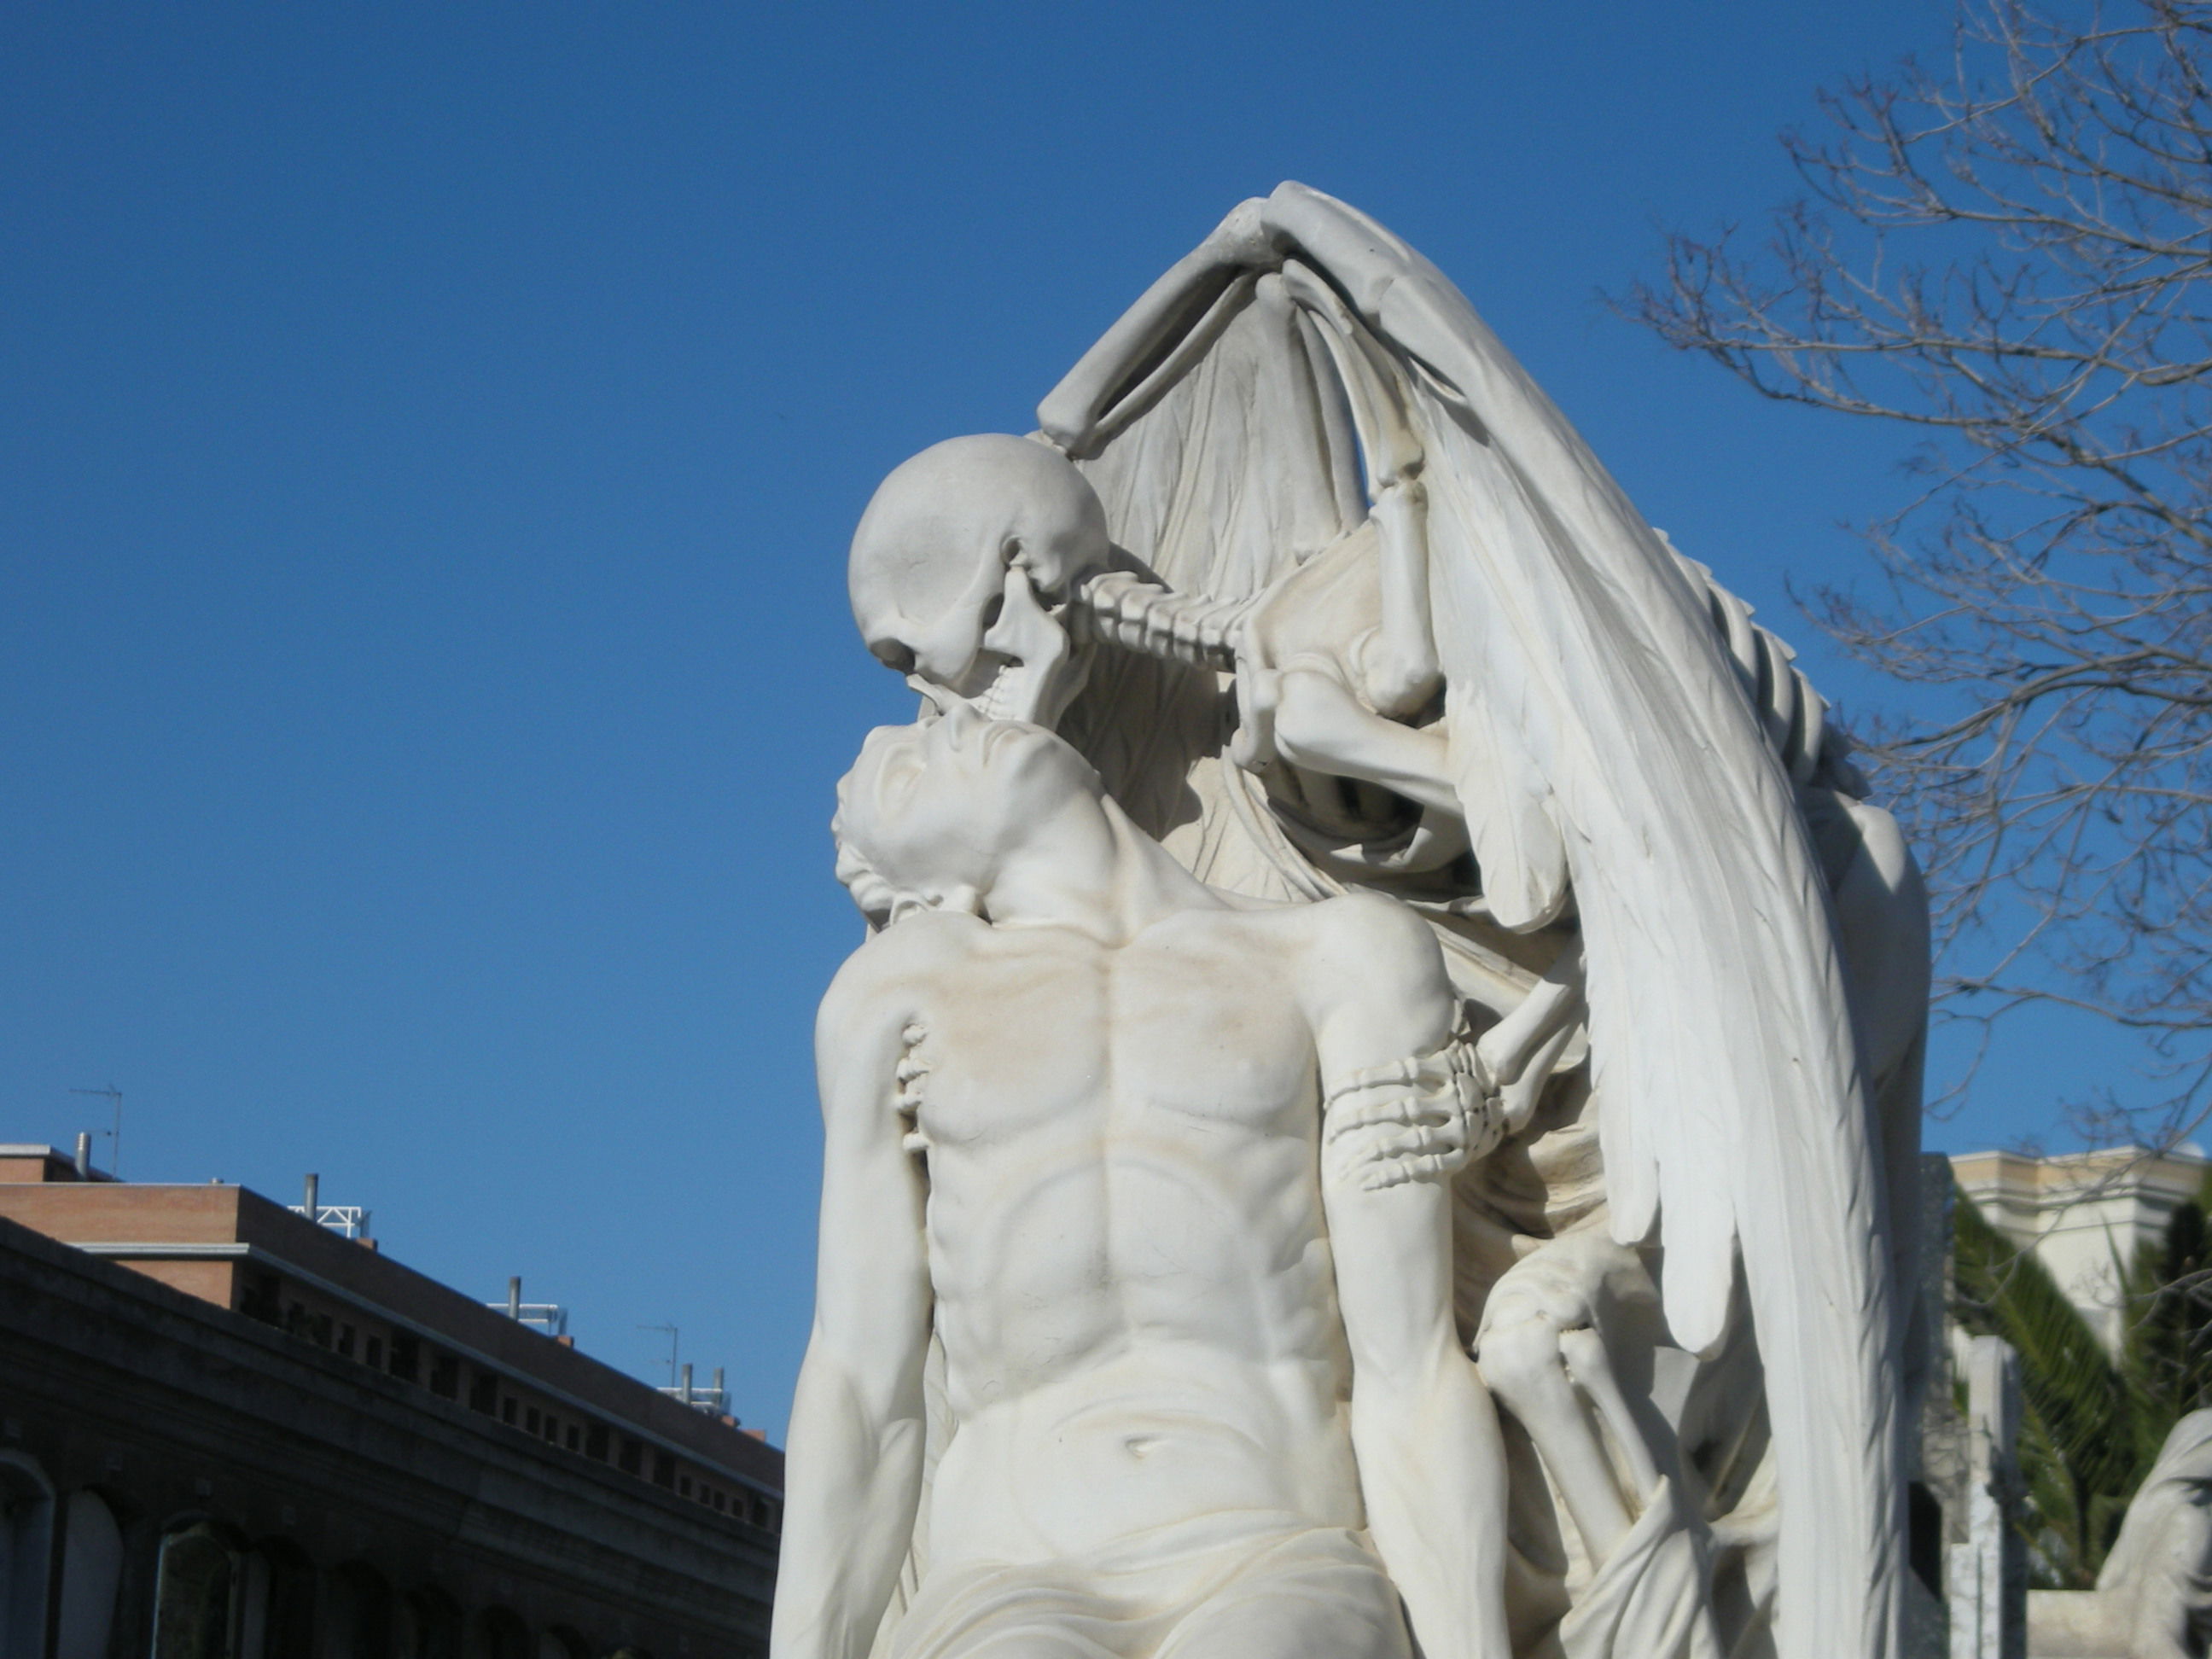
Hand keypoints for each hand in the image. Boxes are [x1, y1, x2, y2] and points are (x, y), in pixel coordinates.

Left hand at [1323, 1038, 1501, 1191]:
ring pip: (1410, 1141)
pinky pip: (1422, 1168)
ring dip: (1374, 1151)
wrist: (1508, 1102)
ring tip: (1345, 1162)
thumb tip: (1374, 1032)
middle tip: (1334, 1128)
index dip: (1366, 1080)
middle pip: (1402, 1109)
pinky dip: (1393, 1175)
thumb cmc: (1461, 1076)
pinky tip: (1368, 1181)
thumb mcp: (1446, 1055)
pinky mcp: (1460, 1157)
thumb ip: (1417, 1052)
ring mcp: (1461, 1130)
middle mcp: (1457, 1099)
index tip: (1334, 1091)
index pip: (1400, 1072)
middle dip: (1363, 1119)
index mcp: (1449, 1069)